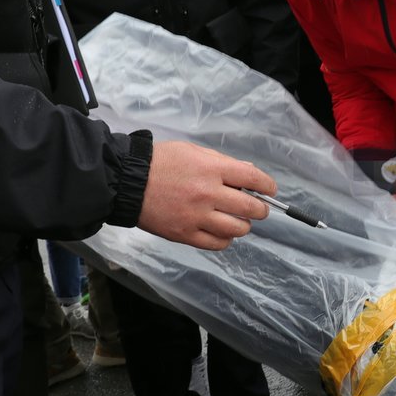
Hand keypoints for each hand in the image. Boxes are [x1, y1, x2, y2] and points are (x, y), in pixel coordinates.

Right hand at [137, 140, 272, 249]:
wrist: (126, 181)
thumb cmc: (160, 162)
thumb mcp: (193, 151)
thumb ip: (222, 163)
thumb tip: (249, 175)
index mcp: (212, 169)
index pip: (254, 179)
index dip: (268, 186)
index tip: (269, 190)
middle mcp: (208, 194)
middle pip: (251, 208)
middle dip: (260, 209)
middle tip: (258, 209)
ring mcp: (197, 217)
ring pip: (238, 229)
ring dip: (244, 225)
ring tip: (237, 220)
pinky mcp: (185, 234)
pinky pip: (218, 244)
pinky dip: (225, 239)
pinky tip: (222, 232)